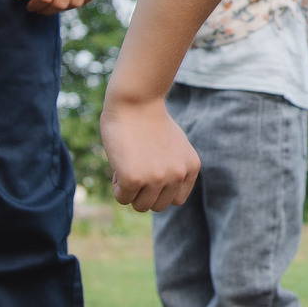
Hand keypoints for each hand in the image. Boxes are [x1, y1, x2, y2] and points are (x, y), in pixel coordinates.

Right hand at [103, 93, 199, 210]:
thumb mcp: (174, 145)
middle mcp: (178, 175)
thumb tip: (161, 193)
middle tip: (136, 166)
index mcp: (191, 167)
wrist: (136, 100)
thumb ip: (173, 169)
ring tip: (127, 165)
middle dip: (143, 192)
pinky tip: (118, 163)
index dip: (160, 190)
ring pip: (140, 206)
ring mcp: (157, 178)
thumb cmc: (150, 119)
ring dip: (130, 191)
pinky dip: (116, 185)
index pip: (176, 200)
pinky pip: (122, 197)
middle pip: (157, 206)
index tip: (150, 172)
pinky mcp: (134, 179)